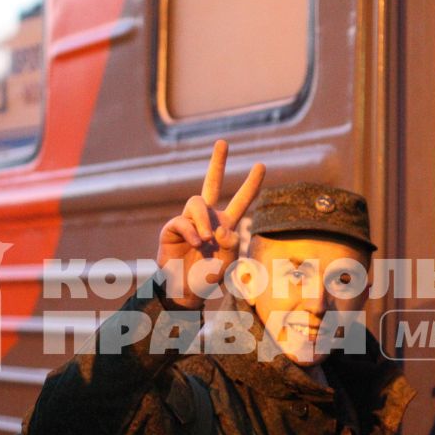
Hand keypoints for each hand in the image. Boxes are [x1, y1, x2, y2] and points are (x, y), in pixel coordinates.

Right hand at [157, 140, 265, 308]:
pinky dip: (192, 232)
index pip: (241, 200)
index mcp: (225, 224)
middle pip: (211, 182)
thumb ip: (231, 245)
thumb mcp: (228, 263)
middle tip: (223, 143)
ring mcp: (189, 221)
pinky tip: (197, 244)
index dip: (251, 184)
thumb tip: (221, 228)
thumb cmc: (208, 277)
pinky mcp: (172, 229)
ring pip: (196, 201)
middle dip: (217, 162)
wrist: (185, 291)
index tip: (262, 165)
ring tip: (207, 240)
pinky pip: (181, 221)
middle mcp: (207, 217)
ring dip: (203, 219)